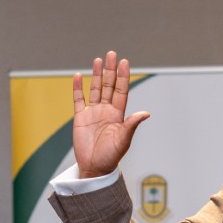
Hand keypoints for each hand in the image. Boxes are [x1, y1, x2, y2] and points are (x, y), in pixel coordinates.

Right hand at [72, 51, 149, 178]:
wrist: (94, 168)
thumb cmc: (111, 157)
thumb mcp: (123, 140)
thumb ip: (131, 125)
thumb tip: (145, 113)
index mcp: (118, 114)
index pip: (121, 91)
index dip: (122, 77)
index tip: (124, 62)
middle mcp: (106, 110)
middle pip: (108, 86)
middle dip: (110, 70)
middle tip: (112, 54)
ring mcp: (93, 113)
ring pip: (95, 89)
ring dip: (96, 75)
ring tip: (98, 60)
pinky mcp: (80, 118)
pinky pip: (78, 100)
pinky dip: (77, 88)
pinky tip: (77, 76)